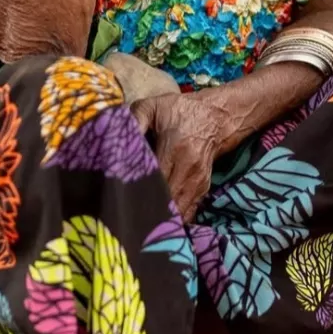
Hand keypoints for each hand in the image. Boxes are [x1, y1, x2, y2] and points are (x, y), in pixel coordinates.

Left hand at [132, 92, 228, 221]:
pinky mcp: (203, 188)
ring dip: (161, 219)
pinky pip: (188, 211)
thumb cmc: (180, 111)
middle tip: (125, 220)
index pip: (154, 180)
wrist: (216, 116)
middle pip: (166, 200)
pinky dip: (174, 219)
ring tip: (139, 227)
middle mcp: (188, 169)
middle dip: (147, 211)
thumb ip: (134, 118)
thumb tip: (116, 135)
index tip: (120, 201)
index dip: (138, 192)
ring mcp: (198, 181)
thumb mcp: (153, 106)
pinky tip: (158, 224)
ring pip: (178, 211)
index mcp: (174, 149)